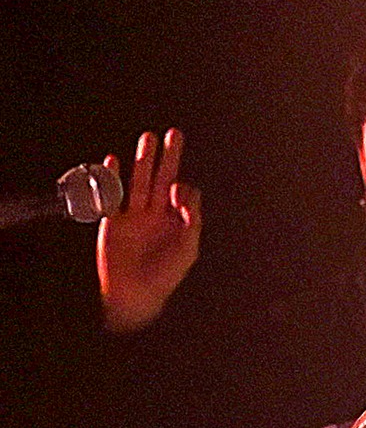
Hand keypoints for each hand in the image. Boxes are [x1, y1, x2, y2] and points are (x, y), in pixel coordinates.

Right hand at [97, 128, 200, 332]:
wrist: (134, 294)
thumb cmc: (164, 275)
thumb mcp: (188, 248)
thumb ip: (191, 218)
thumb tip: (183, 189)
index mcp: (177, 221)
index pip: (184, 193)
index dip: (183, 188)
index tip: (177, 193)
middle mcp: (157, 214)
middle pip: (164, 178)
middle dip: (169, 157)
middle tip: (174, 133)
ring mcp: (135, 215)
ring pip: (141, 180)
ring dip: (144, 160)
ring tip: (148, 137)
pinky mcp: (113, 220)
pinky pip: (113, 193)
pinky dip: (112, 177)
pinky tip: (113, 160)